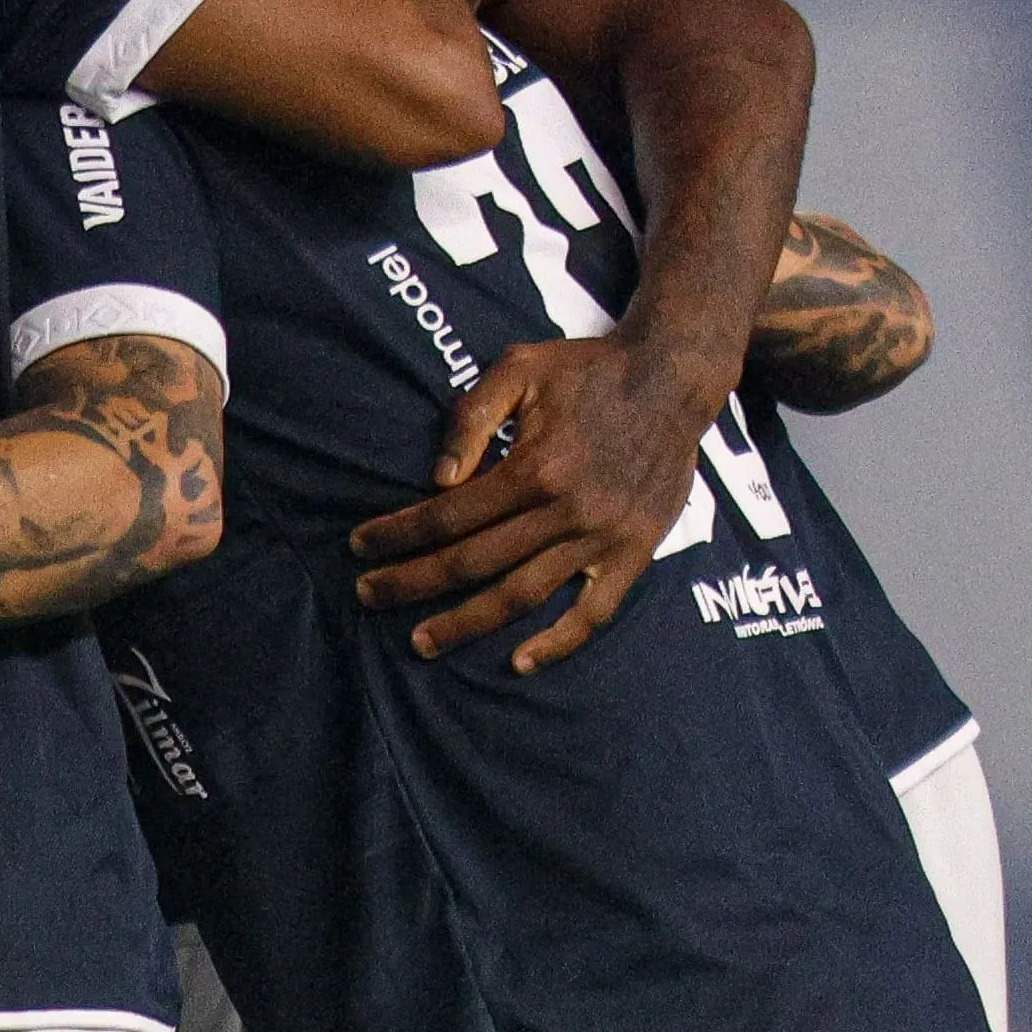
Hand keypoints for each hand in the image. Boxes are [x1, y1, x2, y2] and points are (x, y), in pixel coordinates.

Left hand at [350, 334, 722, 670]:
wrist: (673, 379)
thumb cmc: (587, 370)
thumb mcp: (519, 370)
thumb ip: (471, 418)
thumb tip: (437, 479)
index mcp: (535, 467)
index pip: (448, 515)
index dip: (399, 534)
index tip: (359, 547)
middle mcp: (567, 511)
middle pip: (475, 562)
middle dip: (413, 583)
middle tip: (367, 596)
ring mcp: (603, 538)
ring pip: (524, 595)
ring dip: (468, 622)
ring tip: (422, 641)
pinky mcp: (634, 552)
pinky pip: (595, 612)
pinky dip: (558, 642)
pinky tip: (520, 662)